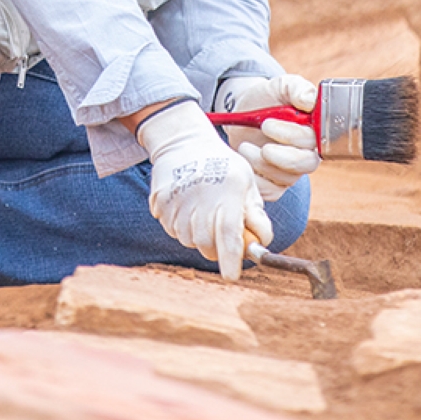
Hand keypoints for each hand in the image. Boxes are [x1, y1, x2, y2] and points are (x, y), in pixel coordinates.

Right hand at [136, 101, 271, 279]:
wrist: (184, 142)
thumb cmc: (223, 166)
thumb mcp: (247, 183)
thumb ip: (255, 215)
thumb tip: (261, 244)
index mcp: (228, 190)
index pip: (229, 233)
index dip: (231, 258)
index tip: (232, 276)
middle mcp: (201, 195)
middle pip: (207, 243)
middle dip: (216, 249)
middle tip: (221, 235)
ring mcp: (177, 199)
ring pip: (188, 240)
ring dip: (199, 237)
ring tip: (203, 214)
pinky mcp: (160, 202)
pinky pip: (172, 230)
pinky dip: (183, 227)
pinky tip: (188, 208)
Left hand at [216, 74, 321, 202]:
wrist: (244, 111)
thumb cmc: (267, 98)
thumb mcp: (280, 86)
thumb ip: (297, 88)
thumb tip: (310, 101)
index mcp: (314, 130)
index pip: (313, 140)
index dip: (291, 136)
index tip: (267, 124)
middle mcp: (307, 152)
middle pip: (305, 164)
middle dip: (280, 156)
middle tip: (260, 144)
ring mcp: (292, 171)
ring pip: (286, 179)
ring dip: (261, 164)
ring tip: (245, 147)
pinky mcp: (275, 184)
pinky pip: (271, 191)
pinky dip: (256, 179)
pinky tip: (245, 162)